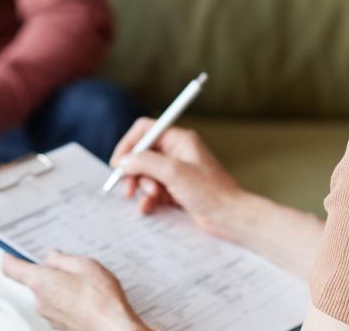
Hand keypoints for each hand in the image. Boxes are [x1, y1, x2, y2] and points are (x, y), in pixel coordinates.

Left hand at [1, 251, 147, 330]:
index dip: (10, 256)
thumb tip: (52, 257)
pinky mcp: (60, 326)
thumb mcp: (85, 265)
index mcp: (40, 282)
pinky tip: (87, 297)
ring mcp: (49, 316)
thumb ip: (63, 259)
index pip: (10, 267)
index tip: (12, 249)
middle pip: (33, 280)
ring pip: (48, 294)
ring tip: (85, 282)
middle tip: (69, 264)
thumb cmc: (101, 300)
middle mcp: (40, 301)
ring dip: (61, 286)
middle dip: (49, 270)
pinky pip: (59, 306)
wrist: (113, 329)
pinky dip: (68, 300)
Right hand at [111, 119, 246, 237]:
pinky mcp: (176, 190)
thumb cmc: (210, 192)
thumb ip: (144, 162)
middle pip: (142, 154)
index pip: (145, 130)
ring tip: (151, 198)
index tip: (118, 163)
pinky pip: (153, 190)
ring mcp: (176, 172)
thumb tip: (122, 161)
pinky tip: (148, 208)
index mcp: (179, 139)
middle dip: (134, 172)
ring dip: (143, 187)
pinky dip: (148, 199)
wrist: (230, 217)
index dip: (129, 145)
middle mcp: (177, 152)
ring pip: (146, 174)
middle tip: (129, 189)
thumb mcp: (173, 172)